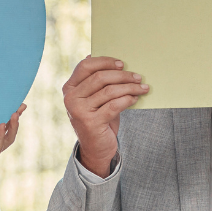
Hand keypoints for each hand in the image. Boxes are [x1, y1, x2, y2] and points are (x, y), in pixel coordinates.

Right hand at [63, 56, 146, 174]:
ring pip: (109, 91)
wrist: (96, 149)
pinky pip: (114, 105)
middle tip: (138, 77)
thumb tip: (116, 63)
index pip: (85, 66)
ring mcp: (79, 111)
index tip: (122, 64)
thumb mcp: (95, 99)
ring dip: (129, 88)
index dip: (105, 62)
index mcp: (69, 88)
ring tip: (142, 88)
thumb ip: (99, 82)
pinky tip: (135, 99)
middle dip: (122, 75)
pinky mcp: (91, 122)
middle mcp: (71, 98)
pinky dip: (127, 100)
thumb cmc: (98, 119)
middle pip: (100, 77)